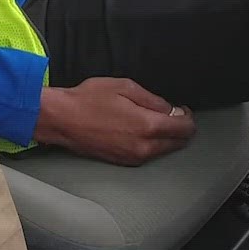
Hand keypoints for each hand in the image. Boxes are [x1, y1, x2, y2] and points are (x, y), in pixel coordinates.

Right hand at [36, 78, 194, 165]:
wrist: (61, 120)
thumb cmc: (88, 100)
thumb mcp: (124, 87)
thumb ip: (153, 100)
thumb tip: (171, 110)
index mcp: (148, 126)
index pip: (184, 128)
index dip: (187, 117)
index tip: (182, 109)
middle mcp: (144, 147)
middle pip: (178, 143)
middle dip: (179, 128)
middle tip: (170, 114)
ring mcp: (133, 157)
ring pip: (164, 150)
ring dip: (165, 137)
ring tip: (151, 120)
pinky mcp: (123, 162)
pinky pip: (147, 154)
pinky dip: (150, 144)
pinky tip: (137, 130)